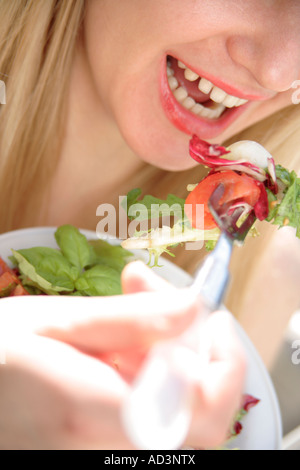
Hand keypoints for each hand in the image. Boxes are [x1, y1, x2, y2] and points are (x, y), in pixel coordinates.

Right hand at [0, 261, 245, 448]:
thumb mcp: (53, 322)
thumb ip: (129, 319)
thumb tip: (191, 309)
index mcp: (86, 414)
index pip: (196, 416)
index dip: (224, 369)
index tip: (213, 321)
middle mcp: (98, 455)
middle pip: (193, 418)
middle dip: (193, 353)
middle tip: (167, 305)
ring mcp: (96, 460)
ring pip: (173, 421)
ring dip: (169, 365)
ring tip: (127, 323)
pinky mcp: (95, 453)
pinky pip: (148, 424)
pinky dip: (150, 383)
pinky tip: (117, 353)